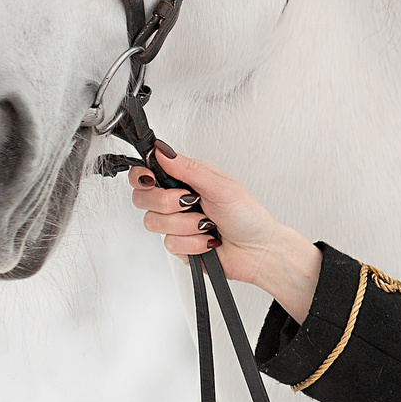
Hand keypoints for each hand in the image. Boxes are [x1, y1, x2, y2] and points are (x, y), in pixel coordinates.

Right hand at [123, 145, 320, 320]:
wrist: (259, 251)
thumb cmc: (248, 216)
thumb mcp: (220, 185)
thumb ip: (188, 168)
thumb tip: (163, 150)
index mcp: (186, 180)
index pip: (147, 172)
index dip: (141, 175)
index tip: (150, 179)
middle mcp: (177, 200)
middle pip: (142, 198)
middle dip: (167, 201)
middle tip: (191, 201)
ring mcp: (177, 224)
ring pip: (154, 222)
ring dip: (186, 225)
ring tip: (207, 224)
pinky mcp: (179, 246)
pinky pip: (170, 244)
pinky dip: (193, 243)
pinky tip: (208, 240)